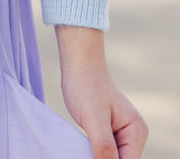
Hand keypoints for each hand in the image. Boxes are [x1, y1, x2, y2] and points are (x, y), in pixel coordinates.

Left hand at [55, 27, 147, 158]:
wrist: (78, 65)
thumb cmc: (86, 85)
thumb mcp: (93, 119)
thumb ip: (104, 147)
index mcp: (136, 132)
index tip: (92, 155)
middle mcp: (133, 135)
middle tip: (85, 149)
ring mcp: (122, 134)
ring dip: (97, 157)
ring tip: (84, 144)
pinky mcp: (109, 133)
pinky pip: (104, 152)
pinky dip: (93, 153)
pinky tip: (82, 147)